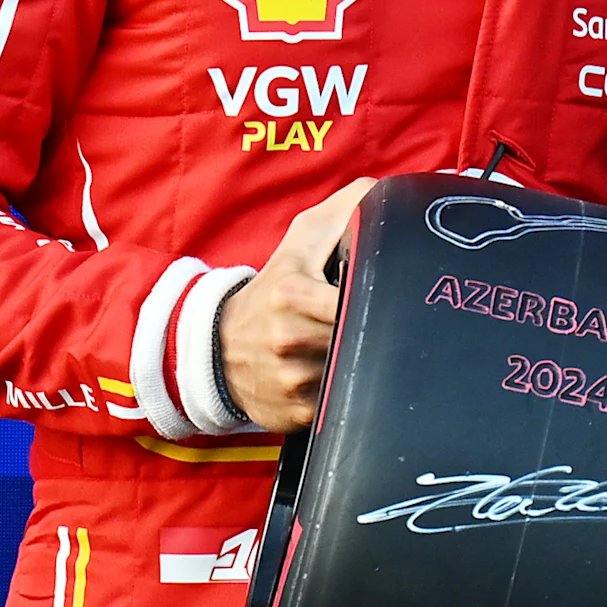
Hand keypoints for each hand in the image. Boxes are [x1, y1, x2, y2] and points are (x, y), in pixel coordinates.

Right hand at [215, 177, 375, 432]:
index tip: (380, 296)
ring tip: (346, 346)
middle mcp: (290, 340)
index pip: (355, 299)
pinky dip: (344, 391)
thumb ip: (346, 209)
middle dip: (369, 329)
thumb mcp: (302, 241)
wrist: (218, 347)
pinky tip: (333, 376)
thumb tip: (388, 192)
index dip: (374, 298)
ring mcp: (293, 382)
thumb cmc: (275, 288)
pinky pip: (341, 404)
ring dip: (358, 359)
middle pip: (359, 337)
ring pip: (355, 371)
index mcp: (292, 294)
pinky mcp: (296, 415)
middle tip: (369, 321)